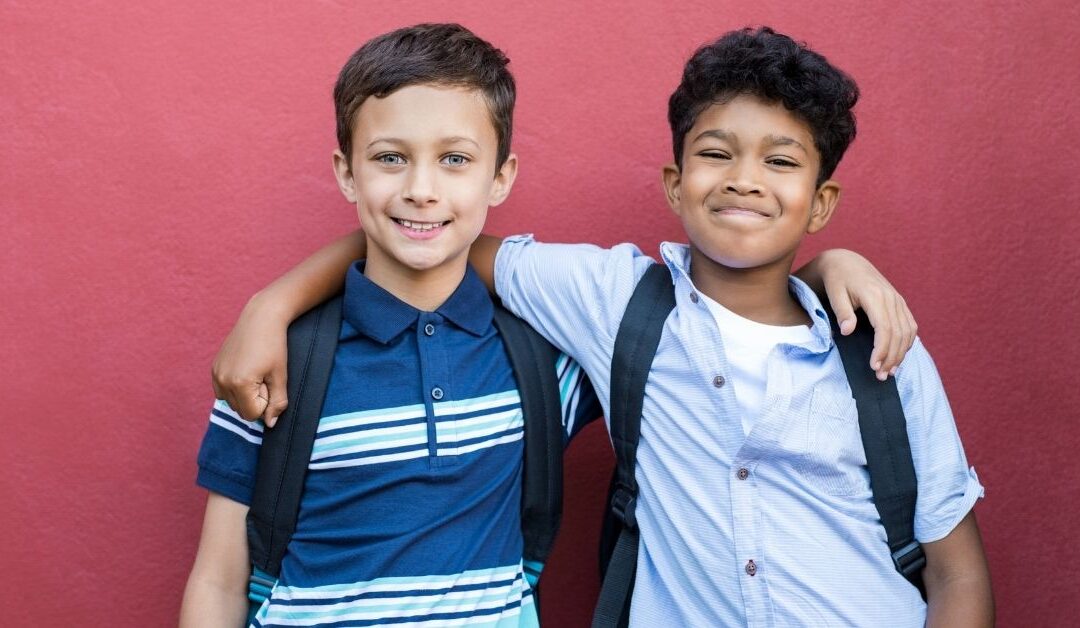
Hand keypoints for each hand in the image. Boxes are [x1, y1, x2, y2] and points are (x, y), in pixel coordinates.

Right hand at [211, 293, 290, 426]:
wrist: (260, 318)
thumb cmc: (275, 345)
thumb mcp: (281, 375)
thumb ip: (277, 402)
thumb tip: (270, 424)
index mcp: (240, 384)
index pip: (252, 415)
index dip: (265, 403)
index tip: (269, 382)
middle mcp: (222, 380)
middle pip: (240, 410)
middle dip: (254, 400)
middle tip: (263, 376)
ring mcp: (215, 374)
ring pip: (231, 402)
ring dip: (244, 395)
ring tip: (255, 372)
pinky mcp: (213, 368)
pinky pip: (222, 391)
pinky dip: (234, 388)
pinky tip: (245, 370)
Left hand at [816, 249, 917, 379]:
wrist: (846, 262)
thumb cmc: (837, 279)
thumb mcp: (834, 293)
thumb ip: (842, 312)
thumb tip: (848, 332)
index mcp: (875, 295)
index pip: (885, 328)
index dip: (882, 350)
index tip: (874, 366)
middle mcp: (891, 298)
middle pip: (898, 334)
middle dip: (891, 357)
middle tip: (881, 376)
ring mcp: (898, 300)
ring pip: (907, 331)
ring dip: (901, 353)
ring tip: (889, 371)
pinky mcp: (899, 302)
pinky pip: (910, 325)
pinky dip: (907, 342)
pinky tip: (898, 355)